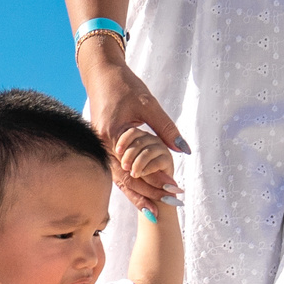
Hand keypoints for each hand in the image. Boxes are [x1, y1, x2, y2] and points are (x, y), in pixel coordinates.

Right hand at [77, 42, 186, 211]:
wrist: (101, 74)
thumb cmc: (125, 86)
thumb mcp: (149, 104)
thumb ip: (165, 128)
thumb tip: (183, 149)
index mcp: (113, 134)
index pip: (135, 166)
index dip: (154, 180)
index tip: (173, 189)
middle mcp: (102, 144)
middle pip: (125, 178)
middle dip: (147, 193)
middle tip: (169, 204)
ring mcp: (99, 147)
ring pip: (118, 178)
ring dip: (137, 194)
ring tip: (154, 209)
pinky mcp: (101, 147)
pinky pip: (114, 171)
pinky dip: (127, 184)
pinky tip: (139, 196)